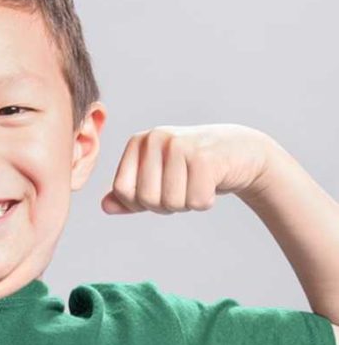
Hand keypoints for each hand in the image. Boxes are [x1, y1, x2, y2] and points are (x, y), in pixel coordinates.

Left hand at [101, 123, 273, 214]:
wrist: (241, 152)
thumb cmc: (192, 168)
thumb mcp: (157, 179)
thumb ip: (129, 194)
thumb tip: (105, 206)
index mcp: (138, 142)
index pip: (123, 192)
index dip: (143, 202)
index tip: (162, 188)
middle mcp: (156, 138)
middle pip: (147, 200)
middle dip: (167, 205)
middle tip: (185, 186)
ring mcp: (180, 145)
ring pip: (172, 203)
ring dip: (188, 203)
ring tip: (198, 182)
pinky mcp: (205, 157)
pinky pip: (196, 202)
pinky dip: (206, 201)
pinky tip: (213, 182)